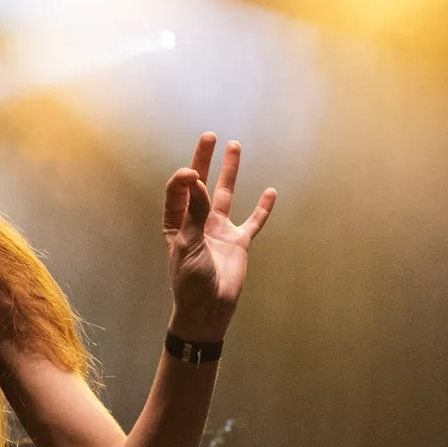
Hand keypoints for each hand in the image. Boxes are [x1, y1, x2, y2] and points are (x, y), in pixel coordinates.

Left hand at [162, 133, 276, 340]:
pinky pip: (253, 221)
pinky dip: (262, 208)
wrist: (208, 310)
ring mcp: (219, 230)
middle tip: (210, 136)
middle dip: (204, 160)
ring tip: (235, 147)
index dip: (184, 178)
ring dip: (230, 172)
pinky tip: (270, 192)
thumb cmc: (189, 280)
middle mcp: (197, 221)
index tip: (191, 173)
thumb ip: (193, 213)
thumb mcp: (187, 244)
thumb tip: (195, 179)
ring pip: (226, 195)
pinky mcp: (238, 243)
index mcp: (177, 222)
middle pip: (200, 184)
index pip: (179, 190)